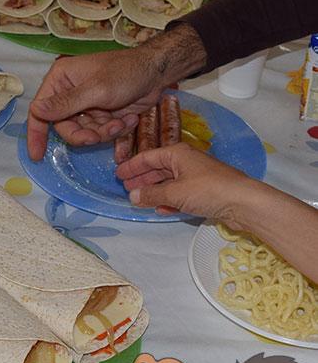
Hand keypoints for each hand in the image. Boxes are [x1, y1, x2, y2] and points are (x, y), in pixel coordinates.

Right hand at [26, 52, 158, 159]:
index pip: (40, 110)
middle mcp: (69, 94)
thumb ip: (65, 103)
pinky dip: (114, 130)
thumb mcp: (95, 90)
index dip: (36, 134)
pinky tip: (129, 119)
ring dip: (104, 132)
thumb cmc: (126, 72)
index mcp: (61, 80)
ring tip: (122, 122)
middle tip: (99, 136)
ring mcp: (86, 106)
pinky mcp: (102, 115)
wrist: (158, 72)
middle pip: (64, 127)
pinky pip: (100, 132)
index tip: (37, 156)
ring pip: (84, 133)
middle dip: (84, 135)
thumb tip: (35, 110)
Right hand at [116, 143, 252, 225]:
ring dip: (154, 190)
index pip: (148, 157)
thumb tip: (133, 196)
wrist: (243, 202)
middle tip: (126, 188)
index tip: (118, 175)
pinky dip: (169, 200)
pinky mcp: (204, 191)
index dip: (132, 166)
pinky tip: (161, 209)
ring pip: (168, 182)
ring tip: (139, 199)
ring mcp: (196, 176)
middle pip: (158, 168)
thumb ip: (151, 194)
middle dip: (142, 178)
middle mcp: (186, 161)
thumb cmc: (208, 190)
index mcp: (177, 153)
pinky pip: (180, 193)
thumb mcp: (174, 192)